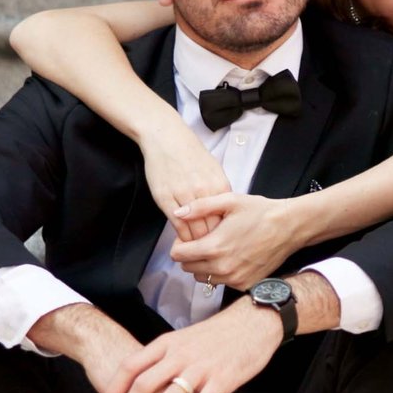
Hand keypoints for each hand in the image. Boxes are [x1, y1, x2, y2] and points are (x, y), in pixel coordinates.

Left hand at [103, 301, 285, 392]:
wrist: (253, 322)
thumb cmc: (218, 335)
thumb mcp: (183, 339)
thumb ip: (164, 358)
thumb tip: (142, 378)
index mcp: (166, 343)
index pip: (131, 366)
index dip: (115, 390)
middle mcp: (179, 354)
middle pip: (144, 385)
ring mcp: (201, 368)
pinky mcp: (222, 381)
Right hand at [143, 128, 232, 243]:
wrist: (167, 138)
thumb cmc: (191, 154)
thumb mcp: (214, 171)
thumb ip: (220, 194)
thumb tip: (227, 216)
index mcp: (219, 187)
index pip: (226, 221)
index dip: (225, 236)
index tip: (222, 244)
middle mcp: (204, 192)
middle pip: (212, 229)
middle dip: (212, 245)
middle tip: (210, 254)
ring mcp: (183, 195)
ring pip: (194, 231)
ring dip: (196, 244)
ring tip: (197, 251)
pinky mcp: (165, 198)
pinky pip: (177, 225)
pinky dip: (181, 236)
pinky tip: (183, 240)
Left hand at [170, 193, 300, 289]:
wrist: (289, 227)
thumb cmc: (261, 212)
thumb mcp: (229, 201)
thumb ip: (200, 207)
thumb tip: (178, 213)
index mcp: (214, 247)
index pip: (178, 256)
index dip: (178, 244)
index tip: (188, 238)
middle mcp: (222, 268)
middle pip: (187, 268)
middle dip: (189, 255)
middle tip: (202, 242)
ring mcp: (234, 279)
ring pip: (203, 278)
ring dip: (203, 266)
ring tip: (217, 250)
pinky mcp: (245, 284)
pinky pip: (221, 283)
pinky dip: (220, 273)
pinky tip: (231, 257)